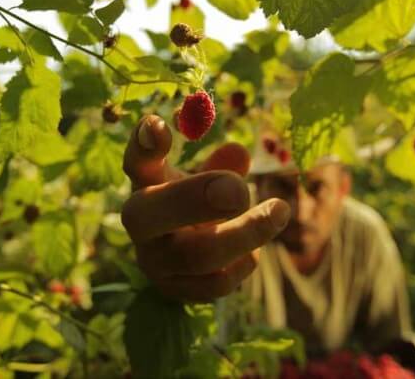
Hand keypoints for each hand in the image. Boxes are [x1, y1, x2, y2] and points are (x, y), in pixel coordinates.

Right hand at [121, 115, 290, 301]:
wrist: (178, 252)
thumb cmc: (194, 202)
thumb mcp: (206, 176)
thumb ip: (222, 164)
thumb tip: (239, 153)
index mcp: (146, 183)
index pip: (135, 162)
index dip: (143, 145)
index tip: (158, 123)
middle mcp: (141, 223)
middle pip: (149, 214)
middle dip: (197, 200)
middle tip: (240, 190)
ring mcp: (154, 261)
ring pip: (194, 254)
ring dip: (244, 233)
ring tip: (279, 210)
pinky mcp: (175, 291)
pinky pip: (214, 284)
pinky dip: (242, 264)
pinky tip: (253, 252)